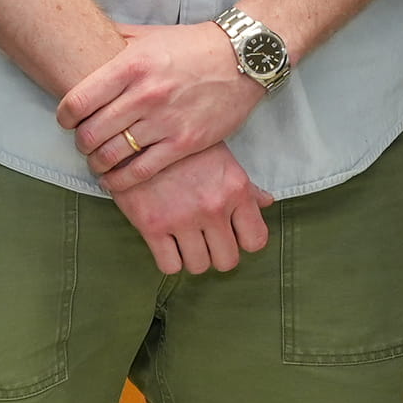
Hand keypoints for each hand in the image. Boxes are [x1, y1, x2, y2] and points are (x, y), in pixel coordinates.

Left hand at [59, 21, 265, 192]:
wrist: (242, 59)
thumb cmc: (191, 46)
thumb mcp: (149, 35)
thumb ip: (115, 39)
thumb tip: (84, 36)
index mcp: (131, 65)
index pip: (78, 100)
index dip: (64, 116)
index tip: (66, 120)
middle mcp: (145, 94)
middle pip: (91, 132)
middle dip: (80, 143)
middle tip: (83, 143)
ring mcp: (164, 121)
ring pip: (112, 154)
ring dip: (97, 163)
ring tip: (97, 161)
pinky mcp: (184, 143)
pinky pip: (141, 171)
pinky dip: (120, 180)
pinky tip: (113, 179)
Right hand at [110, 142, 274, 274]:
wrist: (136, 135)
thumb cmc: (184, 147)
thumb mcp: (222, 158)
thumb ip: (246, 186)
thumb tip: (266, 202)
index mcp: (236, 189)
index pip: (256, 240)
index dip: (243, 241)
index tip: (231, 234)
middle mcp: (214, 206)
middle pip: (227, 260)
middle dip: (217, 253)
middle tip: (205, 239)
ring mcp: (183, 218)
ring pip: (199, 266)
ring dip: (192, 256)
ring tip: (184, 239)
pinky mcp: (152, 226)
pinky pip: (170, 266)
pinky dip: (169, 260)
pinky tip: (166, 242)